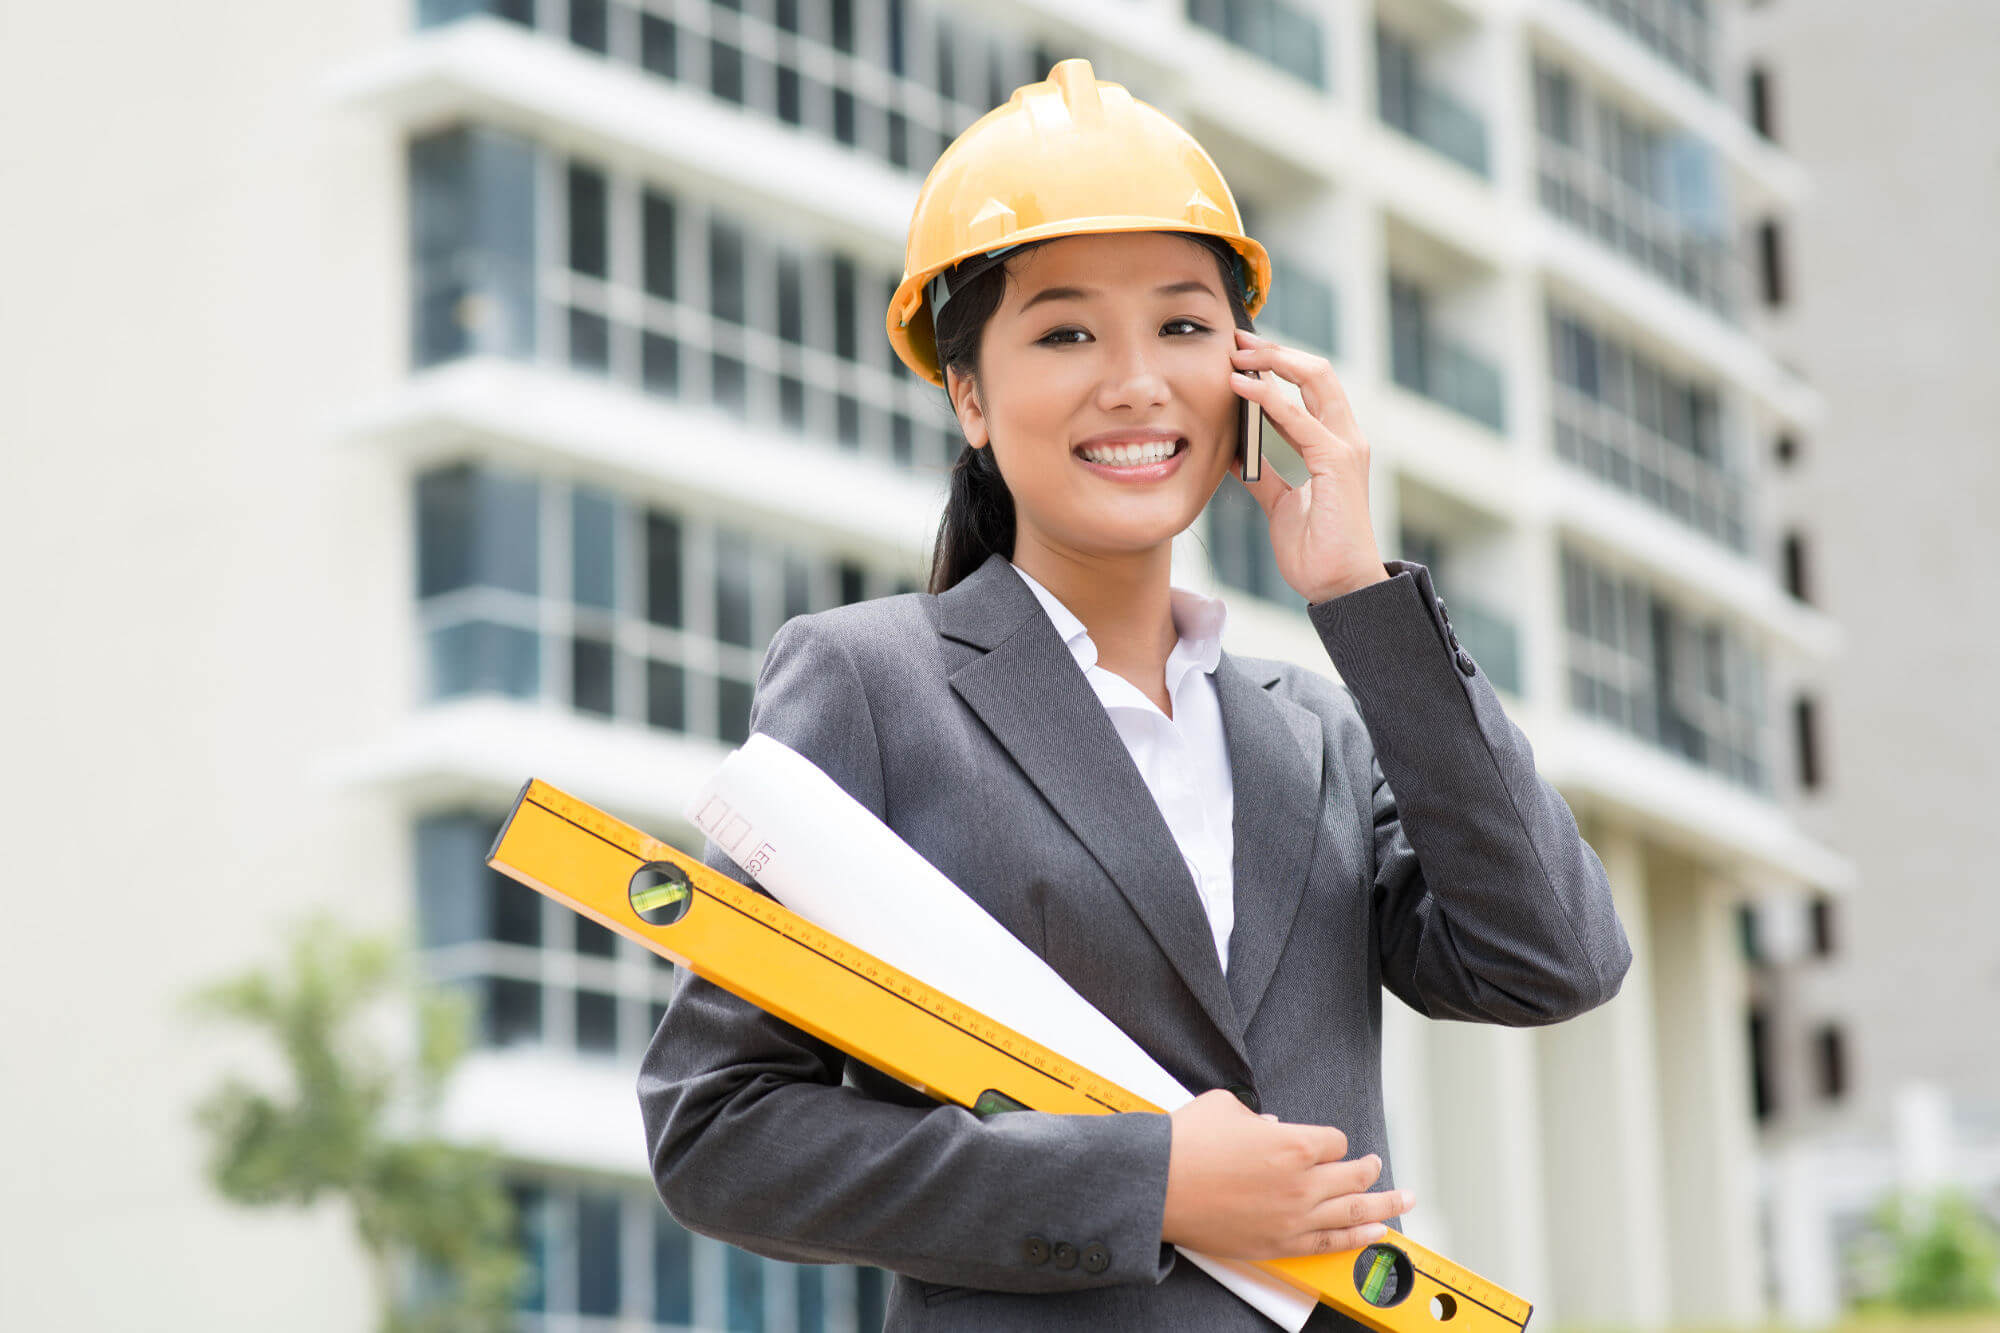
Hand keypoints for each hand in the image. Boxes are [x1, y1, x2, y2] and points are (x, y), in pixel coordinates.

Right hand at [1160, 1088, 1414, 1260]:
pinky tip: (1375, 1234)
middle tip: (1379, 1166)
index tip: (1322, 1143)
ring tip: (1404, 1201)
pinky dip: (1358, 1239)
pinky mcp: (1280, 1244)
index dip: (1330, 1141)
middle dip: (1371, 1169)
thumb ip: (1255, 1116)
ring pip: (1354, 1213)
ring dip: (1385, 1206)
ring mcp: (1294, 1218)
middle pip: (1355, 1176)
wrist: (1157, 1187)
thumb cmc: (1186, 1144)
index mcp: (1292, 1143)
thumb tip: (1267, 1128)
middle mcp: (1302, 1183)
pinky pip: (1331, 1244)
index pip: (1334, 1142)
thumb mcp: (1224, 1107)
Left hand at [1228, 327, 1389, 603]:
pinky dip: (1269, 398)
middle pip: (1315, 371)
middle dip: (1273, 350)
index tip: (1238, 355)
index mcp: (1334, 443)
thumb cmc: (1315, 549)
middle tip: (1234, 341)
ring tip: (1234, 355)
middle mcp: (1345, 437)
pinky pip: (1300, 418)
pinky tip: (1242, 388)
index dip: (1276, 364)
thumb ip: (1263, 473)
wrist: (1337, 586)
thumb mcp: (1279, 503)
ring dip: (1270, 362)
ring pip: (1313, 380)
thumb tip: (1236, 453)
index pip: (1309, 385)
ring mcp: (1345, 447)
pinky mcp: (1337, 462)